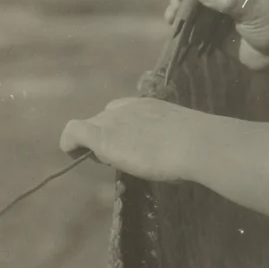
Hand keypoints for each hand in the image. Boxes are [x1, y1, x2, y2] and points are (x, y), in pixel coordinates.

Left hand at [60, 97, 222, 182]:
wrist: (196, 143)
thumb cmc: (198, 145)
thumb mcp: (181, 137)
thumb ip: (167, 140)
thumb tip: (172, 154)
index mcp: (148, 105)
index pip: (122, 111)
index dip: (121, 129)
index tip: (133, 147)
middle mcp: (127, 107)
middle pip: (103, 119)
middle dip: (107, 138)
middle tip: (121, 159)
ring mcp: (113, 120)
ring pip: (90, 127)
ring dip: (94, 144)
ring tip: (108, 161)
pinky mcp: (101, 135)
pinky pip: (72, 133)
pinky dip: (70, 144)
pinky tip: (75, 156)